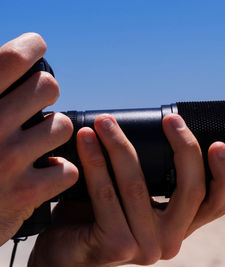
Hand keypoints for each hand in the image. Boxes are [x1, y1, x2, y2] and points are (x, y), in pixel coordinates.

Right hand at [0, 33, 77, 243]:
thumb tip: (13, 63)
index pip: (11, 59)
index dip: (30, 46)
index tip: (37, 46)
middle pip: (47, 87)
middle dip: (44, 93)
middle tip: (36, 105)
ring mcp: (7, 160)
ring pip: (61, 126)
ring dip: (53, 133)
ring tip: (37, 144)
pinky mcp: (24, 192)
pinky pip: (68, 168)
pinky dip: (59, 172)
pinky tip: (42, 173)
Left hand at [29, 113, 224, 265]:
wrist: (64, 251)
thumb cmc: (101, 215)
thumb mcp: (138, 196)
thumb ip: (156, 178)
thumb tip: (167, 128)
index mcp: (181, 226)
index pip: (217, 204)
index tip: (218, 144)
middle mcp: (170, 240)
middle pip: (192, 191)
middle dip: (185, 148)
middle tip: (172, 121)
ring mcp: (145, 247)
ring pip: (139, 185)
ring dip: (121, 145)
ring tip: (106, 121)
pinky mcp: (116, 246)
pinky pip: (107, 194)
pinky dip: (95, 161)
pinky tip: (86, 139)